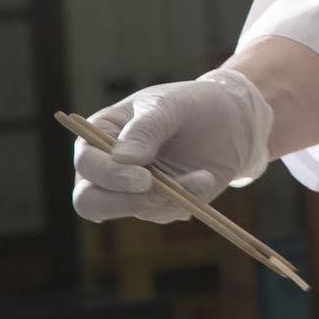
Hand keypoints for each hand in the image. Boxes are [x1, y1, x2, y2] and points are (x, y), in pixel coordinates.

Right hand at [72, 69, 272, 222]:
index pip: (87, 163)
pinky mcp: (155, 204)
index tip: (144, 177)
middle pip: (89, 202)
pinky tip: (205, 179)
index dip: (109, 174)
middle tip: (161, 193)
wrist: (232, 121)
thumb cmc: (193, 105)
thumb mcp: (172, 104)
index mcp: (98, 135)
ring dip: (169, 198)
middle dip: (125, 202)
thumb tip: (122, 159)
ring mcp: (128, 190)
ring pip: (132, 210)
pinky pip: (163, 213)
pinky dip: (187, 200)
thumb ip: (147, 127)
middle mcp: (105, 168)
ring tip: (203, 177)